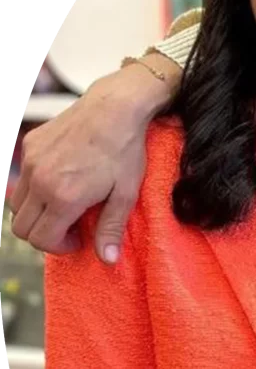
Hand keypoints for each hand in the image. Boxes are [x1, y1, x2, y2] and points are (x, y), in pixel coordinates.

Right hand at [11, 56, 176, 261]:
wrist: (114, 108)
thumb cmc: (125, 151)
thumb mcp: (126, 194)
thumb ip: (112, 228)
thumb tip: (108, 260)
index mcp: (64, 197)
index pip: (41, 239)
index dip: (59, 248)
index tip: (78, 240)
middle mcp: (40, 180)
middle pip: (22, 227)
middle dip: (44, 235)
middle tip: (71, 228)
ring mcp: (31, 161)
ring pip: (16, 205)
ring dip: (36, 214)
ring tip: (65, 207)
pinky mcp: (30, 145)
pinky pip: (23, 178)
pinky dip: (35, 189)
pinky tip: (62, 181)